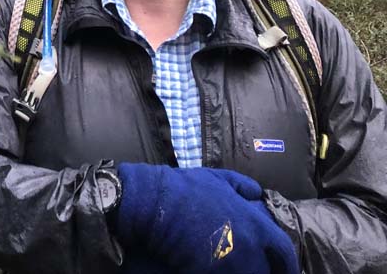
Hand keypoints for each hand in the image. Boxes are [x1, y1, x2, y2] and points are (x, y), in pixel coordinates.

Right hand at [114, 164, 299, 273]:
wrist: (156, 203)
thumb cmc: (187, 189)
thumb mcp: (218, 178)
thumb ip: (242, 185)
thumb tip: (257, 193)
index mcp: (257, 226)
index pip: (284, 254)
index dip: (286, 265)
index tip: (283, 269)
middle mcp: (250, 248)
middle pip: (264, 270)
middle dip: (259, 268)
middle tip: (246, 263)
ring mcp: (231, 263)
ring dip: (240, 269)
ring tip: (227, 264)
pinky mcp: (209, 273)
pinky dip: (219, 272)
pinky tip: (207, 266)